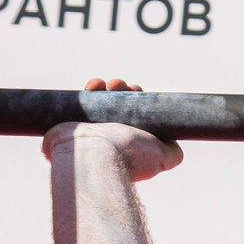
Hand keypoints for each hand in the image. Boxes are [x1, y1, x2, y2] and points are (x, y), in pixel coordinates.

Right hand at [40, 77, 183, 179]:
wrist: (92, 157)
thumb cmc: (127, 156)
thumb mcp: (162, 157)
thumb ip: (172, 152)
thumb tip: (174, 147)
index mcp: (127, 143)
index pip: (134, 114)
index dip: (137, 99)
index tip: (136, 91)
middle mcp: (108, 137)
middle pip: (117, 104)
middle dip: (121, 90)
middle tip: (121, 86)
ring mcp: (88, 131)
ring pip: (99, 100)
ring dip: (104, 87)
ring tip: (105, 86)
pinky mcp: (69, 124)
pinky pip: (80, 101)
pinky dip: (88, 90)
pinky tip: (93, 86)